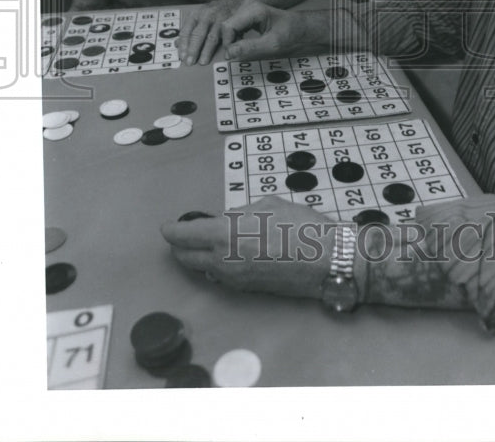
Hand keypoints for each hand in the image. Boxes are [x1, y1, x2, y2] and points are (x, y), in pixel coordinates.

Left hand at [160, 197, 333, 298]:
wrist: (326, 260)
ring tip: (204, 242)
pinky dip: (214, 265)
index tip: (168, 226)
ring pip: (202, 269)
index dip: (172, 230)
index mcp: (224, 234)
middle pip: (185, 257)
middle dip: (180, 245)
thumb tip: (227, 221)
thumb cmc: (301, 225)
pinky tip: (226, 254)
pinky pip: (219, 276)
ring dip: (197, 256)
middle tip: (183, 234)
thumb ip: (240, 213)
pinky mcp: (246, 289)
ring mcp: (233, 279)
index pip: (183, 235)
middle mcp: (222, 260)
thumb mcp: (267, 205)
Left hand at [177, 0, 248, 65]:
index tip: (182, 56)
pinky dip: (225, 46)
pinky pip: (227, 36)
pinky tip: (223, 54)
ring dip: (206, 51)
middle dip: (193, 49)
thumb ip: (189, 29)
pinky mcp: (232, 21)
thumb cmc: (215, 11)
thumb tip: (177, 44)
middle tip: (190, 62)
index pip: (186, 31)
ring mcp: (219, 18)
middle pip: (197, 34)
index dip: (183, 45)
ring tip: (203, 61)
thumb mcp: (199, 16)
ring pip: (211, 37)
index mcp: (196, 15)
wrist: (235, 0)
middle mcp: (206, 15)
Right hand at [220, 1, 321, 60]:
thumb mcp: (272, 44)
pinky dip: (233, 37)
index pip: (228, 26)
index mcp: (253, 10)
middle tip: (237, 54)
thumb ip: (250, 48)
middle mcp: (246, 6)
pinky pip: (231, 26)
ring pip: (226, 26)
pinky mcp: (244, 14)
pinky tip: (242, 43)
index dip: (227, 43)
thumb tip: (229, 53)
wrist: (299, 27)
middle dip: (227, 42)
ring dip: (230, 40)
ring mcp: (244, 9)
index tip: (232, 56)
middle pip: (225, 25)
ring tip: (241, 49)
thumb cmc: (289, 34)